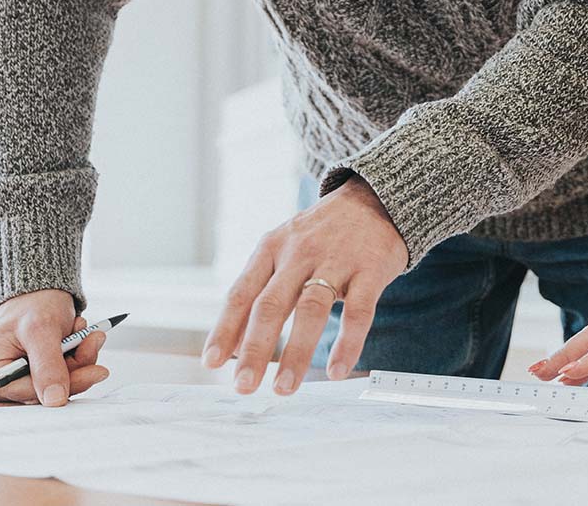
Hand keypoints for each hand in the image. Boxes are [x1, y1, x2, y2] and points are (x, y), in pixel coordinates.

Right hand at [0, 289, 108, 405]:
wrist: (37, 293)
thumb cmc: (30, 305)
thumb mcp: (40, 330)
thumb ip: (47, 365)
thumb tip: (55, 400)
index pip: (30, 395)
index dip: (65, 384)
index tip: (97, 370)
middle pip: (46, 394)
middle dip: (76, 368)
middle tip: (92, 342)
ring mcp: (18, 382)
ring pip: (60, 387)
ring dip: (80, 360)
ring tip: (85, 333)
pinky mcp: (37, 378)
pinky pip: (65, 379)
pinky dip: (78, 359)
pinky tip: (80, 338)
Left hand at [203, 177, 407, 395]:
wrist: (376, 199)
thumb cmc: (323, 234)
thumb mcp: (285, 247)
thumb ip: (264, 288)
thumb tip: (235, 343)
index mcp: (271, 249)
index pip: (241, 294)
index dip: (224, 330)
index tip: (211, 363)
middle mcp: (299, 253)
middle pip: (270, 305)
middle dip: (254, 349)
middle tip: (243, 385)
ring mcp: (336, 261)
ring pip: (310, 310)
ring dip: (296, 353)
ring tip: (284, 388)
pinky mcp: (370, 270)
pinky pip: (358, 312)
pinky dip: (347, 344)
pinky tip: (338, 372)